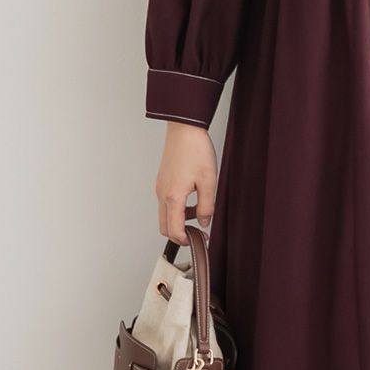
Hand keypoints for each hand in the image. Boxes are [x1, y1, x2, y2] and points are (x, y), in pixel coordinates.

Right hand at [155, 122, 217, 242]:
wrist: (185, 129)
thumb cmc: (196, 150)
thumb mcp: (209, 181)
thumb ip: (206, 206)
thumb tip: (204, 222)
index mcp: (173, 197)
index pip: (174, 231)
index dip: (186, 240)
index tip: (199, 240)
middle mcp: (162, 194)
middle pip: (165, 226)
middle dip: (180, 234)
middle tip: (197, 233)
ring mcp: (160, 187)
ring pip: (164, 214)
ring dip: (179, 219)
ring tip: (199, 212)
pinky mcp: (162, 180)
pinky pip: (166, 201)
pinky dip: (177, 207)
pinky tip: (192, 198)